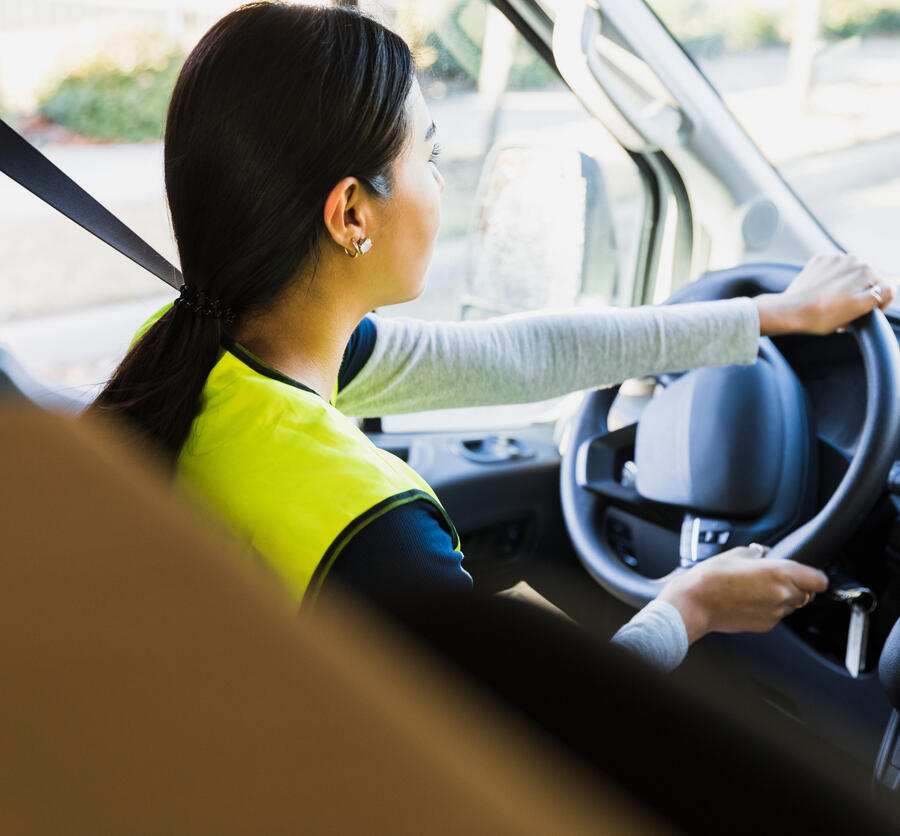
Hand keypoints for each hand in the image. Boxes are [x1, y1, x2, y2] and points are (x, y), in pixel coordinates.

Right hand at [658, 547, 828, 643]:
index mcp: (781, 573)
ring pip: (792, 605)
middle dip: (796, 586)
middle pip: (807, 593)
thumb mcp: (736, 554)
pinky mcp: (766, 626)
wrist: (695, 602)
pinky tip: (749, 600)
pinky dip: (768, 609)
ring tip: (757, 589)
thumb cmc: (711, 577)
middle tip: (775, 578)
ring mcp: (775, 613)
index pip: (819, 580)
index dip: (814, 575)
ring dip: (782, 598)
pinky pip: (776, 615)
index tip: (807, 573)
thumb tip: (765, 555)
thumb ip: (759, 554)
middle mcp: (783, 595)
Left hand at [753, 254, 893, 336]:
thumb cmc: (824, 315)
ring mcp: (834, 258)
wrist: (790, 311)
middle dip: (858, 297)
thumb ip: (881, 294)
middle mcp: (852, 258)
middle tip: (845, 314)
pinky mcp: (818, 261)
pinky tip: (822, 295)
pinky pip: (832, 272)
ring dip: (845, 289)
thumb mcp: (860, 308)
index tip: (862, 317)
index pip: (882, 289)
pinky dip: (831, 282)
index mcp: (866, 270)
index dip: (875, 307)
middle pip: (864, 282)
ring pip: (848, 276)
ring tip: (832, 305)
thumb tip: (888, 287)